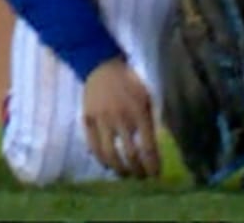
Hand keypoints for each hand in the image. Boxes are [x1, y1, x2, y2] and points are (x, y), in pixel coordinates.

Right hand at [81, 57, 162, 179]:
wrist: (101, 66)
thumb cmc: (129, 83)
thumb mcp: (147, 98)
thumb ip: (150, 121)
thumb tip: (153, 147)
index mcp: (139, 112)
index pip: (148, 147)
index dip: (153, 165)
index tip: (155, 174)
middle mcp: (120, 118)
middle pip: (130, 155)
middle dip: (138, 171)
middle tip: (142, 177)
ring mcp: (102, 120)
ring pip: (110, 154)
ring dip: (119, 169)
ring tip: (125, 174)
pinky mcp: (87, 120)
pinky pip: (93, 146)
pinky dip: (101, 159)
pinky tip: (108, 164)